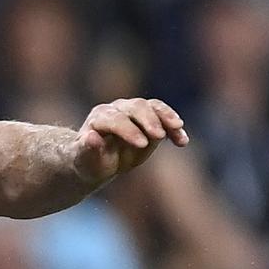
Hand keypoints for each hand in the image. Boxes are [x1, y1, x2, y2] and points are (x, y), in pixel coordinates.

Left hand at [72, 98, 188, 184]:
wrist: (99, 159)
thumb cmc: (91, 162)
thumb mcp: (86, 161)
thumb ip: (89, 150)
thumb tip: (91, 137)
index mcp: (99, 118)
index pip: (115, 119)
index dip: (128, 130)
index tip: (142, 144)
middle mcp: (116, 109)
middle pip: (136, 107)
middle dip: (148, 120)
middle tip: (158, 136)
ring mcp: (133, 110)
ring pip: (153, 106)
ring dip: (167, 117)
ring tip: (178, 129)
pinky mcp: (148, 115)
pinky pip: (164, 115)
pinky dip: (174, 126)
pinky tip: (182, 141)